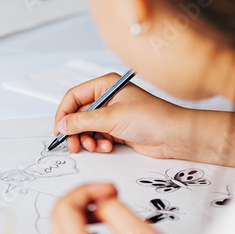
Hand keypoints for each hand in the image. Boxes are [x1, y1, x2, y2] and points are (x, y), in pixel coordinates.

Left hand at [51, 184, 183, 233]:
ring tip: (108, 205)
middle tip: (108, 192)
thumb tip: (98, 199)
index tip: (108, 187)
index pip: (64, 209)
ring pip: (64, 233)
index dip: (85, 189)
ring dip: (82, 213)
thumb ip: (113, 209)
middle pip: (59, 219)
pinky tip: (104, 225)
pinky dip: (85, 229)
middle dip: (81, 199)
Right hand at [54, 73, 181, 157]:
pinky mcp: (118, 130)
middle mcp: (108, 99)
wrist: (175, 136)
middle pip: (78, 115)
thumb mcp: (112, 118)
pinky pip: (98, 137)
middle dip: (75, 131)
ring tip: (95, 147)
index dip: (63, 113)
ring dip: (87, 140)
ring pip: (87, 129)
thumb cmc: (151, 118)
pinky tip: (107, 147)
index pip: (74, 97)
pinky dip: (98, 144)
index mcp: (106, 86)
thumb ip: (83, 122)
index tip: (59, 130)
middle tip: (73, 146)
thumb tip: (62, 125)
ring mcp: (112, 115)